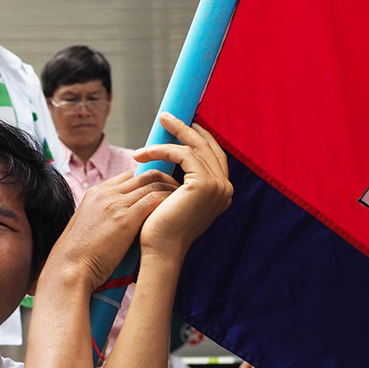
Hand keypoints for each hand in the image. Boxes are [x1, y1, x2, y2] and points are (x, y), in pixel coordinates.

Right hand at [44, 168, 176, 290]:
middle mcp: (106, 193)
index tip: (161, 190)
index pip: (129, 175)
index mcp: (95, 193)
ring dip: (171, 188)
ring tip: (185, 199)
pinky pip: (154, 198)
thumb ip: (106, 218)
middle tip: (180, 190)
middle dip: (165, 179)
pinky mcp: (125, 217)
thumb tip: (127, 224)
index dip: (148, 181)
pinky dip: (169, 200)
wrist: (69, 268)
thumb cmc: (79, 257)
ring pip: (152, 182)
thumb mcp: (89, 228)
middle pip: (144, 174)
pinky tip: (178, 209)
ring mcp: (115, 203)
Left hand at [134, 113, 232, 260]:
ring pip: (194, 147)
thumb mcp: (175, 199)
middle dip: (186, 128)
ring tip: (150, 132)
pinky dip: (162, 149)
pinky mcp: (204, 183)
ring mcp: (218, 186)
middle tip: (165, 117)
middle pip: (207, 146)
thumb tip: (172, 159)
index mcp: (221, 192)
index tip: (178, 125)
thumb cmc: (162, 228)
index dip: (197, 137)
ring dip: (170, 137)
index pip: (212, 155)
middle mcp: (225, 188)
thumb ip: (182, 181)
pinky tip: (143, 154)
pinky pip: (183, 154)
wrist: (159, 250)